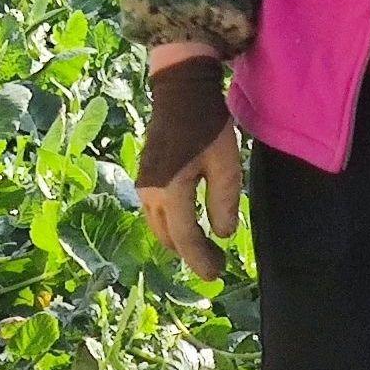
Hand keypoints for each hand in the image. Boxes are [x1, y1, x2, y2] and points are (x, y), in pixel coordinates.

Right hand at [136, 47, 240, 280]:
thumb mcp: (226, 164)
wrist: (179, 93)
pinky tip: (190, 226)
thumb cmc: (207, 125)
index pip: (185, 237)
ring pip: (159, 226)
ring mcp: (143, 185)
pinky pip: (156, 213)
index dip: (200, 259)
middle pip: (168, 237)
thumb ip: (225, 201)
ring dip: (180, 241)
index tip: (216, 275)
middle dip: (191, 254)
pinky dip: (172, 226)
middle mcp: (149, 193)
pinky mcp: (145, 178)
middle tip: (217, 264)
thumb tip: (224, 234)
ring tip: (206, 249)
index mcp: (170, 191)